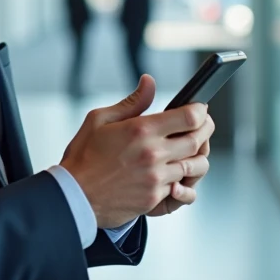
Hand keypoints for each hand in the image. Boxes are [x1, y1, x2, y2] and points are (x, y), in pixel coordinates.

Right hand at [60, 75, 212, 228]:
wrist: (73, 197)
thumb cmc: (83, 156)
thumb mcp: (100, 119)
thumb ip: (132, 101)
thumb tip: (149, 81)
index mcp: (141, 130)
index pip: (189, 117)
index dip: (200, 110)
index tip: (200, 108)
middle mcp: (153, 154)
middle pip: (198, 140)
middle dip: (206, 130)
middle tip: (204, 125)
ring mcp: (156, 178)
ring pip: (194, 166)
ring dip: (196, 156)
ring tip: (190, 150)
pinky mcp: (154, 198)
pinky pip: (180, 187)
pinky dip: (180, 178)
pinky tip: (172, 171)